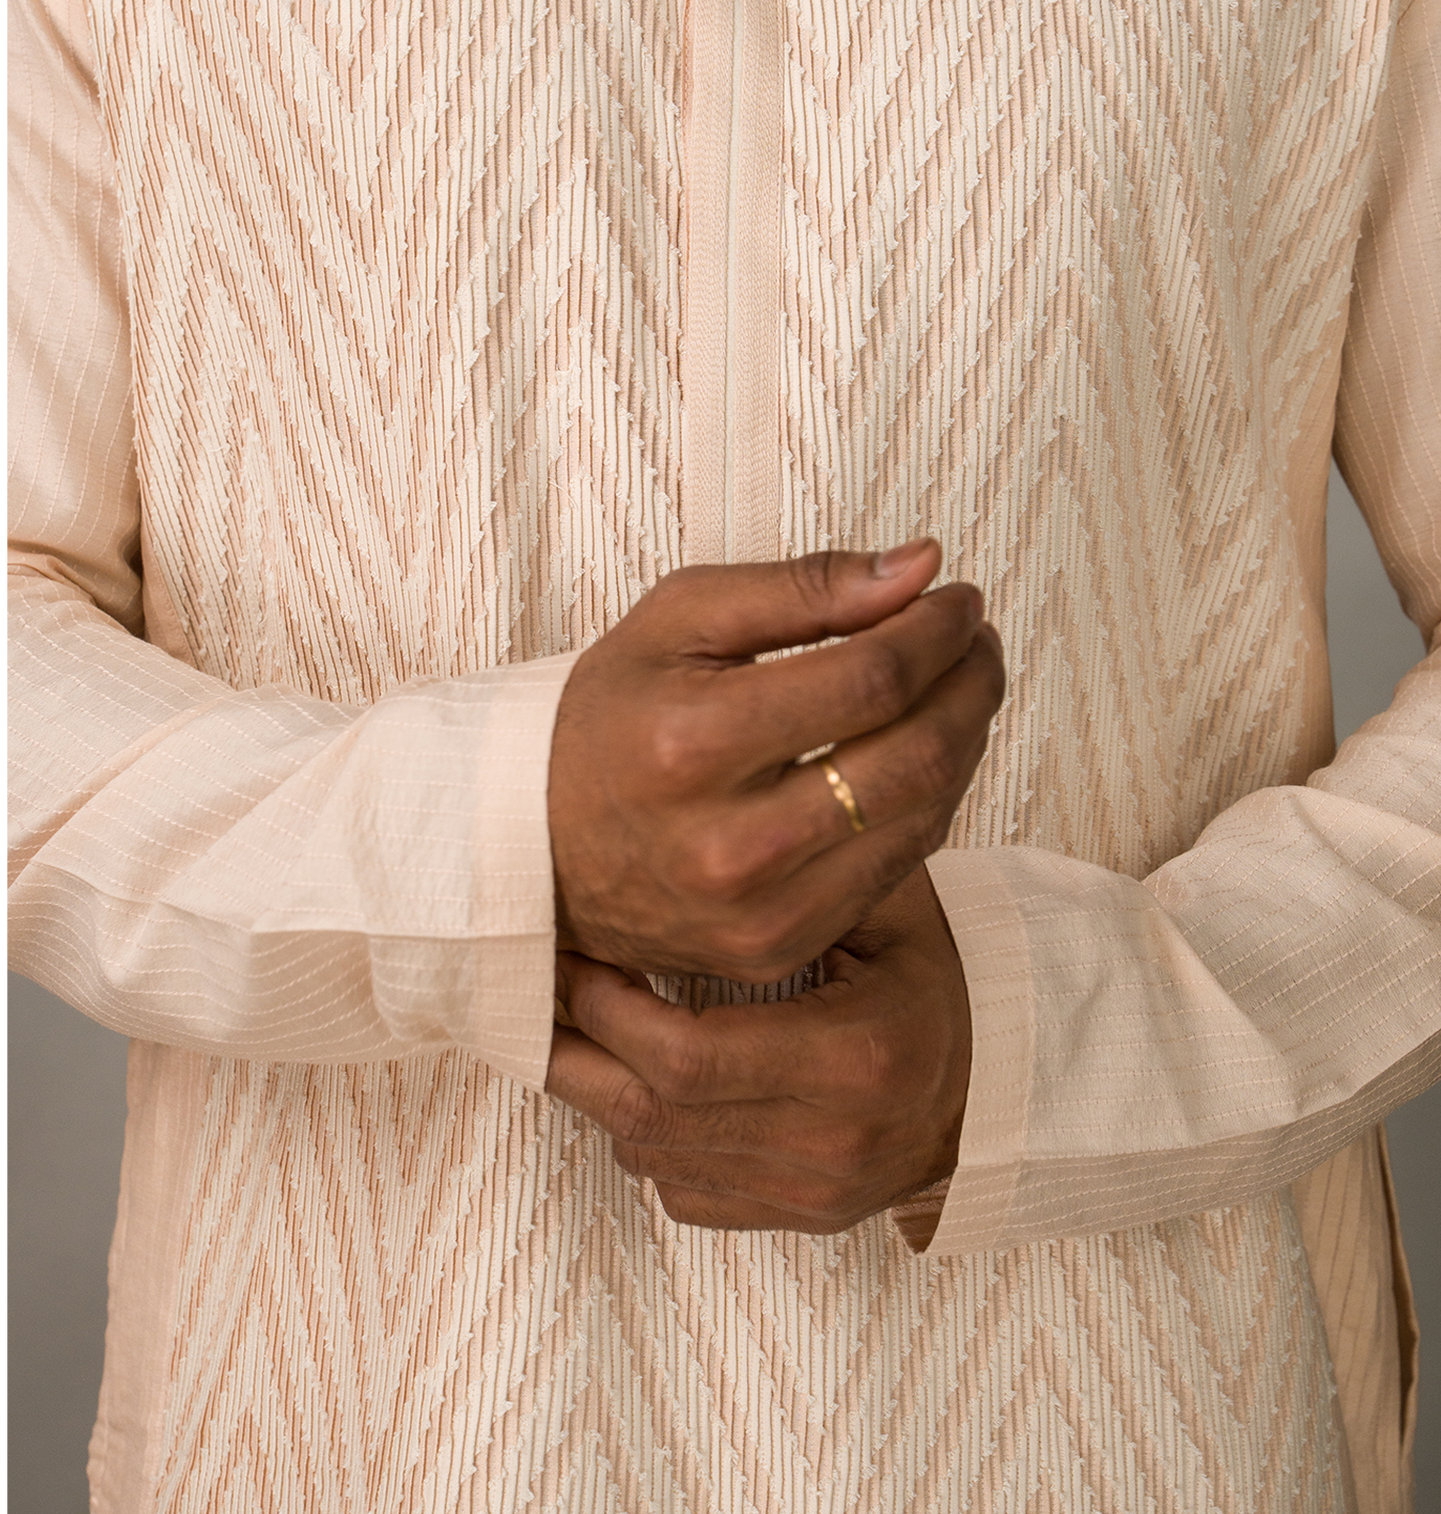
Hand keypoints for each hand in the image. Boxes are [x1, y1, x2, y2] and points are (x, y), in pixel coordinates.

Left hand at [546, 867, 970, 1233]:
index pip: (687, 1058)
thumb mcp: (890, 909)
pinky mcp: (801, 1219)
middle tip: (541, 994)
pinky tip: (641, 1082)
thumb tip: (684, 842)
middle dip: (577, 1054)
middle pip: (653, 1116)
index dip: (611, 1013)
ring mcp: (813, 1191)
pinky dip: (645, 1141)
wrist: (1005, 1079)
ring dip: (600, 1094)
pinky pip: (681, 1195)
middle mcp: (831, 1141)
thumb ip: (804, 880)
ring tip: (573, 1027)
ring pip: (654, 1158)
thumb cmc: (939, 975)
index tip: (579, 960)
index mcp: (855, 1057)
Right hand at [547, 540, 1004, 980]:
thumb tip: (922, 566)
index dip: (938, 633)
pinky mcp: (778, 948)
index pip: (870, 679)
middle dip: (972, 683)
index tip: (960, 599)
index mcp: (694, 742)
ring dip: (965, 739)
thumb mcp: (678, 619)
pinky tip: (920, 754)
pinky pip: (896, 870)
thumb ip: (803, 587)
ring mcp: (759, 910)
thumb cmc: (609, 716)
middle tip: (977, 640)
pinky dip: (928, 802)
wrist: (536, 844)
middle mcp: (730, 843)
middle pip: (915, 757)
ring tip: (960, 685)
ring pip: (922, 816)